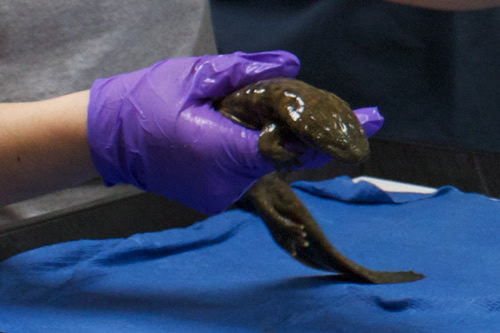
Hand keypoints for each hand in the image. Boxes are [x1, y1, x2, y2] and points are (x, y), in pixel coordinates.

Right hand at [88, 51, 300, 213]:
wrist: (110, 136)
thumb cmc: (148, 100)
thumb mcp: (195, 75)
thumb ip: (246, 70)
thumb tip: (291, 65)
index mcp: (220, 150)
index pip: (281, 149)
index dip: (298, 132)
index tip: (303, 114)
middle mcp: (223, 182)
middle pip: (272, 159)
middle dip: (276, 133)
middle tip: (266, 107)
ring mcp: (216, 196)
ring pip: (258, 170)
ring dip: (258, 146)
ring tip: (240, 121)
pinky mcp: (210, 201)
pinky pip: (240, 178)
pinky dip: (242, 159)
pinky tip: (227, 139)